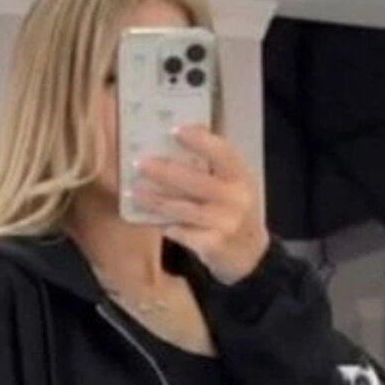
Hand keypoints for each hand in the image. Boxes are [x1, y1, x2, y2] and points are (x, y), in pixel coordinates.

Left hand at [134, 125, 269, 284]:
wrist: (249, 254)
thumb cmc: (233, 209)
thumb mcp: (234, 183)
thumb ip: (214, 164)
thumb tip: (182, 133)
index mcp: (241, 176)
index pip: (223, 153)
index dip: (200, 141)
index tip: (175, 130)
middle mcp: (236, 198)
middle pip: (196, 182)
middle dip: (164, 172)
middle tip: (140, 164)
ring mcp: (225, 224)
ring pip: (183, 209)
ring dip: (156, 200)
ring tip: (135, 192)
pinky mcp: (212, 246)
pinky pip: (182, 233)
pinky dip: (166, 225)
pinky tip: (151, 219)